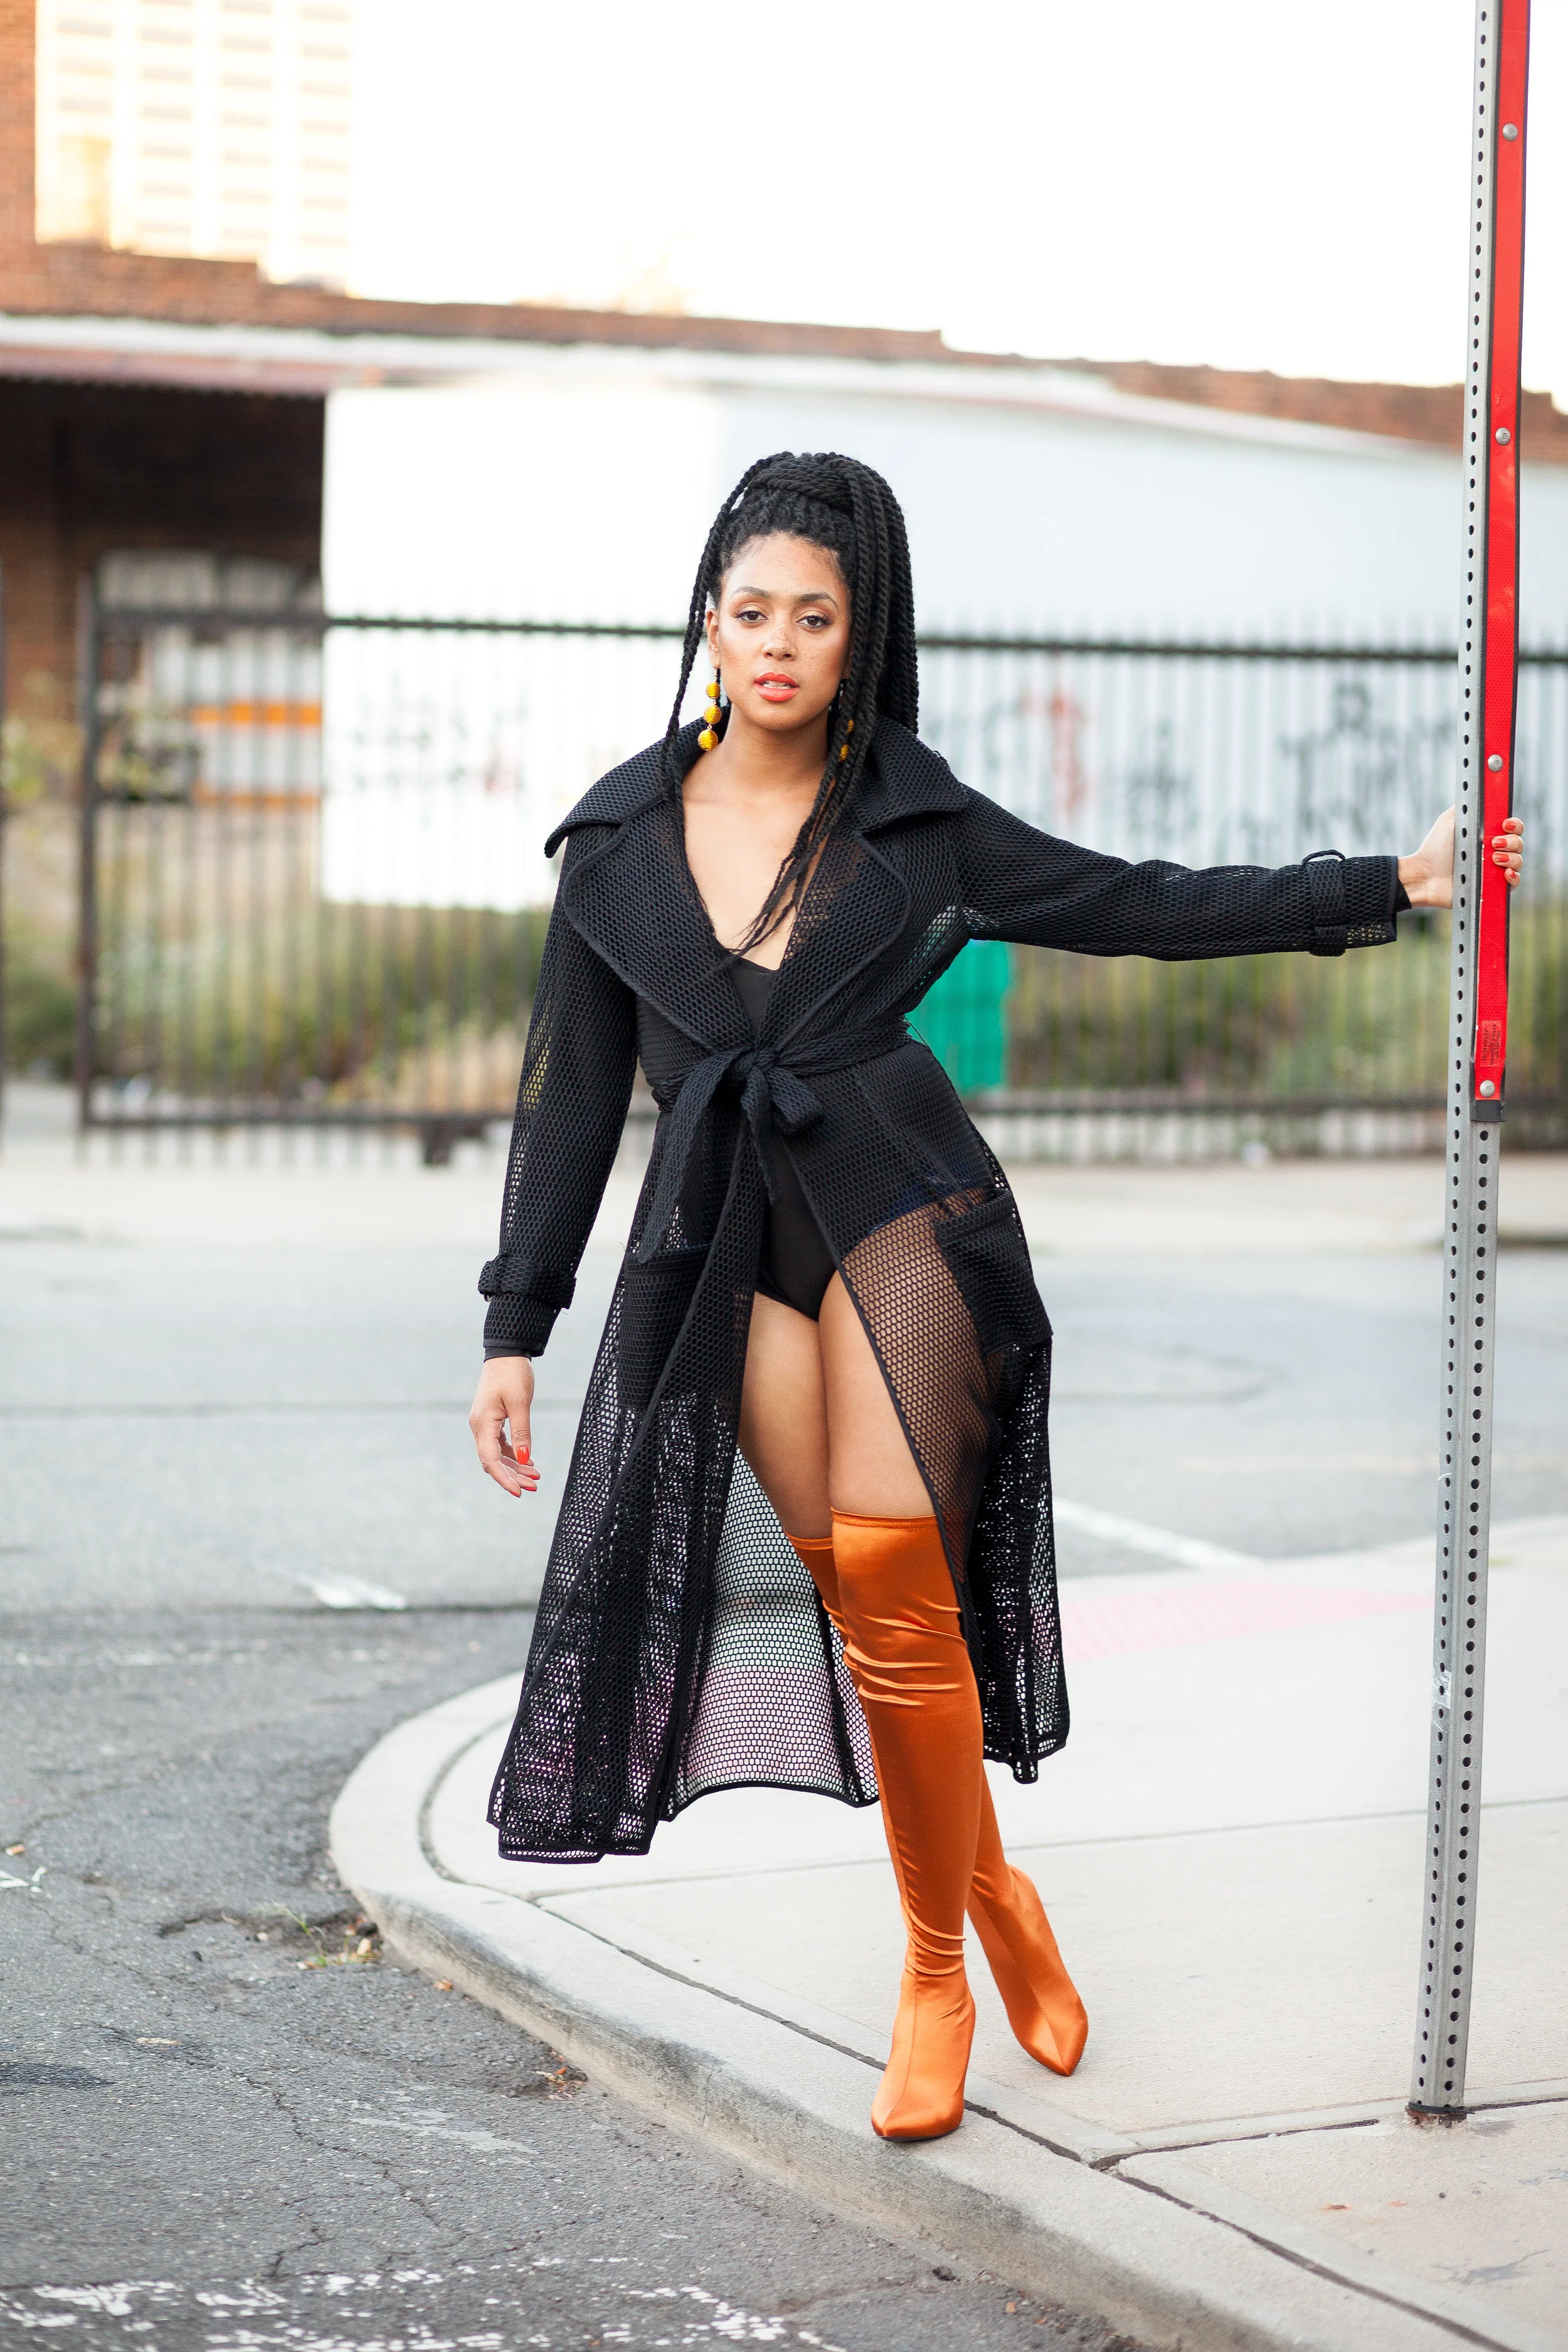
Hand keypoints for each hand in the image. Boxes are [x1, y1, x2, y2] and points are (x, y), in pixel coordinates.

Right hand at [469, 1356, 538, 1497]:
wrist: (506, 1353)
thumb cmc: (513, 1374)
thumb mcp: (520, 1404)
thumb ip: (522, 1432)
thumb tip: (524, 1459)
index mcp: (482, 1424)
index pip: (490, 1460)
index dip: (504, 1479)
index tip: (520, 1492)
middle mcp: (479, 1427)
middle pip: (493, 1461)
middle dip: (513, 1476)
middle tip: (535, 1486)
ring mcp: (484, 1424)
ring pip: (497, 1454)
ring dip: (515, 1467)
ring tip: (535, 1476)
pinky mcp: (491, 1420)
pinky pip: (499, 1444)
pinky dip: (513, 1454)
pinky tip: (527, 1460)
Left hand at [1398, 809, 1523, 908]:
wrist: (1424, 875)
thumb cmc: (1434, 848)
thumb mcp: (1449, 820)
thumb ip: (1465, 806)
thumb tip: (1478, 790)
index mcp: (1487, 835)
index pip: (1513, 827)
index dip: (1514, 825)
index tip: (1504, 825)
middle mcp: (1493, 852)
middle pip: (1519, 843)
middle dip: (1512, 841)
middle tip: (1494, 843)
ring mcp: (1493, 870)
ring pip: (1518, 861)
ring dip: (1511, 858)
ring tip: (1494, 858)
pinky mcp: (1491, 888)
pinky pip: (1513, 883)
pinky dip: (1513, 878)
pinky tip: (1505, 873)